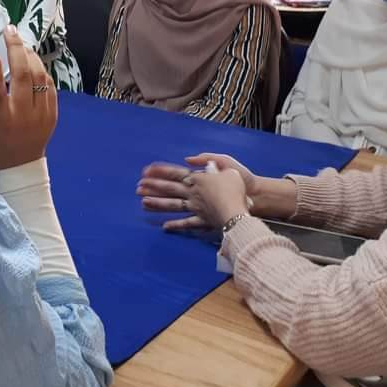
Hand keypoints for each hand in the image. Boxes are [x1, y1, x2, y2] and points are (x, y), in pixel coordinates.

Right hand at [0, 26, 56, 170]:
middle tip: (9, 31)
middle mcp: (24, 117)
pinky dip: (40, 70)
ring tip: (19, 44)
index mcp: (1, 122)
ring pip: (40, 77)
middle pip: (23, 78)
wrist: (19, 168)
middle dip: (16, 50)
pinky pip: (49, 85)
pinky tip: (30, 63)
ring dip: (30, 57)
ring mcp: (42, 114)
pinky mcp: (53, 113)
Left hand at [140, 152, 291, 230]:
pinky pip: (188, 223)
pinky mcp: (204, 220)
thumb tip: (189, 159)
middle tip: (137, 188)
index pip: (175, 173)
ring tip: (143, 204)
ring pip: (173, 205)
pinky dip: (177, 225)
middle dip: (153, 188)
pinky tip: (165, 227)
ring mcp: (197, 208)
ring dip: (158, 204)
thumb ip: (208, 159)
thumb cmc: (239, 184)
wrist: (249, 204)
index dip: (160, 172)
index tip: (145, 171)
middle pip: (170, 189)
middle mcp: (194, 193)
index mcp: (199, 178)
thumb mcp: (226, 165)